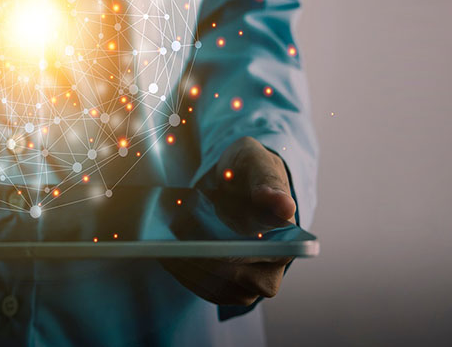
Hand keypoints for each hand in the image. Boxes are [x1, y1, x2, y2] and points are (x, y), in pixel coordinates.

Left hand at [162, 136, 295, 305]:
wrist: (235, 182)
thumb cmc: (248, 170)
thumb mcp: (256, 163)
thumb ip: (268, 181)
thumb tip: (284, 205)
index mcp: (287, 240)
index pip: (264, 257)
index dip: (233, 253)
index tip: (205, 244)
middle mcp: (273, 268)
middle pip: (236, 277)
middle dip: (202, 260)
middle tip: (173, 243)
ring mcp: (249, 282)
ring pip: (217, 287)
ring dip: (188, 269)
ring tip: (164, 248)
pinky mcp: (228, 286)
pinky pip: (204, 288)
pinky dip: (184, 273)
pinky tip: (165, 254)